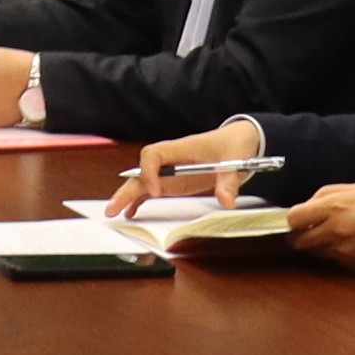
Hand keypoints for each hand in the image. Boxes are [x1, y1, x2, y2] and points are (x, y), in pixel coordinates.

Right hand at [106, 119, 264, 218]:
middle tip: (114, 207)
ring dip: (128, 196)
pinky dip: (140, 200)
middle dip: (127, 189)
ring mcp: (171, 171)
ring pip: (142, 182)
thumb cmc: (233, 144)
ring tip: (115, 213)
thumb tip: (226, 200)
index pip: (154, 154)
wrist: (239, 141)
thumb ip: (228, 181)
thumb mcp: (235, 161)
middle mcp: (171, 159)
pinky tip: (131, 213)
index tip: (156, 191)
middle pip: (141, 171)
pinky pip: (151, 189)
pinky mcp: (174, 181)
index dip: (149, 172)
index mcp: (182, 148)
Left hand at [278, 183, 354, 271]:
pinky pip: (333, 259)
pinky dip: (335, 252)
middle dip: (301, 235)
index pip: (293, 218)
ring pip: (315, 252)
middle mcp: (332, 230)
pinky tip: (348, 242)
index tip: (298, 218)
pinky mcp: (350, 263)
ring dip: (318, 244)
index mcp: (331, 207)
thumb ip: (325, 195)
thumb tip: (308, 204)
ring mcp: (340, 249)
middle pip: (299, 240)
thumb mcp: (353, 188)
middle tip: (309, 229)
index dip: (294, 219)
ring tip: (333, 234)